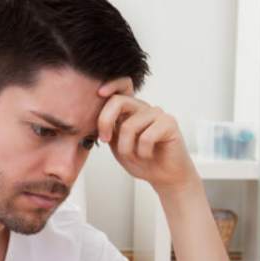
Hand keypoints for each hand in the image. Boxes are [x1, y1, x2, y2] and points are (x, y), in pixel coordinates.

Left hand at [97, 78, 198, 194]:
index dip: (110, 84)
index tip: (99, 93)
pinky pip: (146, 137)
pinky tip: (148, 156)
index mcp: (129, 110)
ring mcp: (157, 114)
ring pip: (128, 126)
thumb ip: (107, 130)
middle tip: (105, 140)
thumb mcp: (116, 144)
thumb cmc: (140, 160)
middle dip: (104, 122)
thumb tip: (89, 120)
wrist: (163, 176)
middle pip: (118, 101)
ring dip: (125, 149)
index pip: (122, 85)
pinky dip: (142, 153)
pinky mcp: (169, 123)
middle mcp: (143, 108)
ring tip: (133, 157)